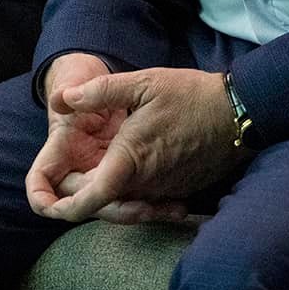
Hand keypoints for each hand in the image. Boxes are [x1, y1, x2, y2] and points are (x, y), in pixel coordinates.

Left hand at [28, 67, 242, 223]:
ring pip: (127, 202)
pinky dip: (135, 190)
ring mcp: (164, 192)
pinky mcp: (179, 192)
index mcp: (129, 161)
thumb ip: (100, 91)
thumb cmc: (189, 95)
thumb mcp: (143, 83)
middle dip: (84, 192)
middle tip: (71, 170)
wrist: (239, 113)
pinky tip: (136, 167)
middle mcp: (146, 185)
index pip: (89, 200)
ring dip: (111, 191)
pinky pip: (148, 200)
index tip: (50, 200)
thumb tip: (63, 97)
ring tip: (102, 165)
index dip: (64, 206)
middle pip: (105, 204)